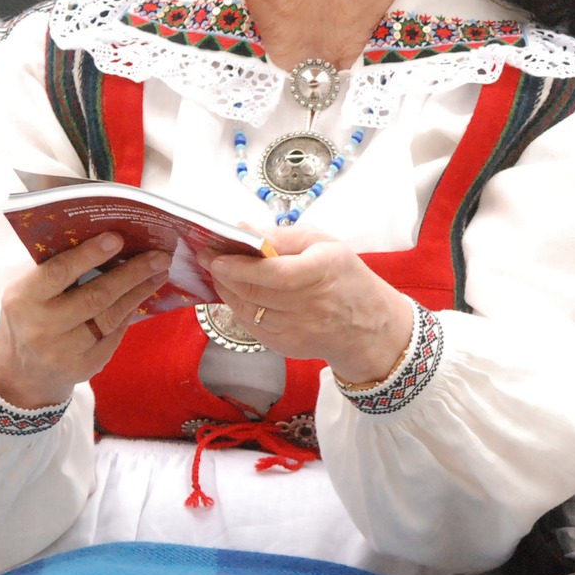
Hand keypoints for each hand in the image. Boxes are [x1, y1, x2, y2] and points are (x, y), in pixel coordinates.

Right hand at [0, 233, 171, 408]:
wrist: (22, 371)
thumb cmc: (30, 316)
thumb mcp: (28, 291)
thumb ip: (57, 269)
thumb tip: (107, 241)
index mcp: (23, 299)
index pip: (58, 272)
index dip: (89, 255)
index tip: (118, 238)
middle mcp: (41, 327)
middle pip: (96, 296)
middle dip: (132, 274)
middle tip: (159, 257)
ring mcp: (63, 351)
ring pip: (110, 316)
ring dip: (139, 292)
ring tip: (159, 273)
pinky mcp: (83, 367)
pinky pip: (114, 335)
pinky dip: (128, 313)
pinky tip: (141, 296)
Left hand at [207, 228, 413, 382]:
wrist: (367, 326)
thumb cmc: (345, 277)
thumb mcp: (324, 243)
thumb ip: (282, 235)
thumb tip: (242, 229)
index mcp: (324, 270)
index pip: (274, 272)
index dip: (240, 266)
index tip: (216, 253)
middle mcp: (311, 304)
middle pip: (255, 292)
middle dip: (224, 274)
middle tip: (207, 258)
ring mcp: (298, 329)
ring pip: (247, 310)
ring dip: (226, 290)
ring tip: (219, 274)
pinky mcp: (287, 346)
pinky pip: (251, 326)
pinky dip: (238, 308)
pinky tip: (236, 293)